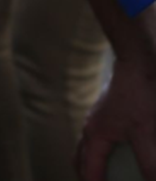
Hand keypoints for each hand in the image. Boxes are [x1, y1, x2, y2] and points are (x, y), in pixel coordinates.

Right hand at [76, 58, 155, 180]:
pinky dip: (106, 150)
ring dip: (95, 163)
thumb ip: (149, 163)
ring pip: (90, 146)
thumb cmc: (143, 95)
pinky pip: (102, 136)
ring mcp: (99, 116)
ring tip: (110, 175)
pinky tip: (125, 152)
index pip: (88, 170)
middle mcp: (91, 126)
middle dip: (87, 176)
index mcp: (94, 134)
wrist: (141, 61)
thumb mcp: (148, 134)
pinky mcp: (112, 110)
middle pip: (80, 158)